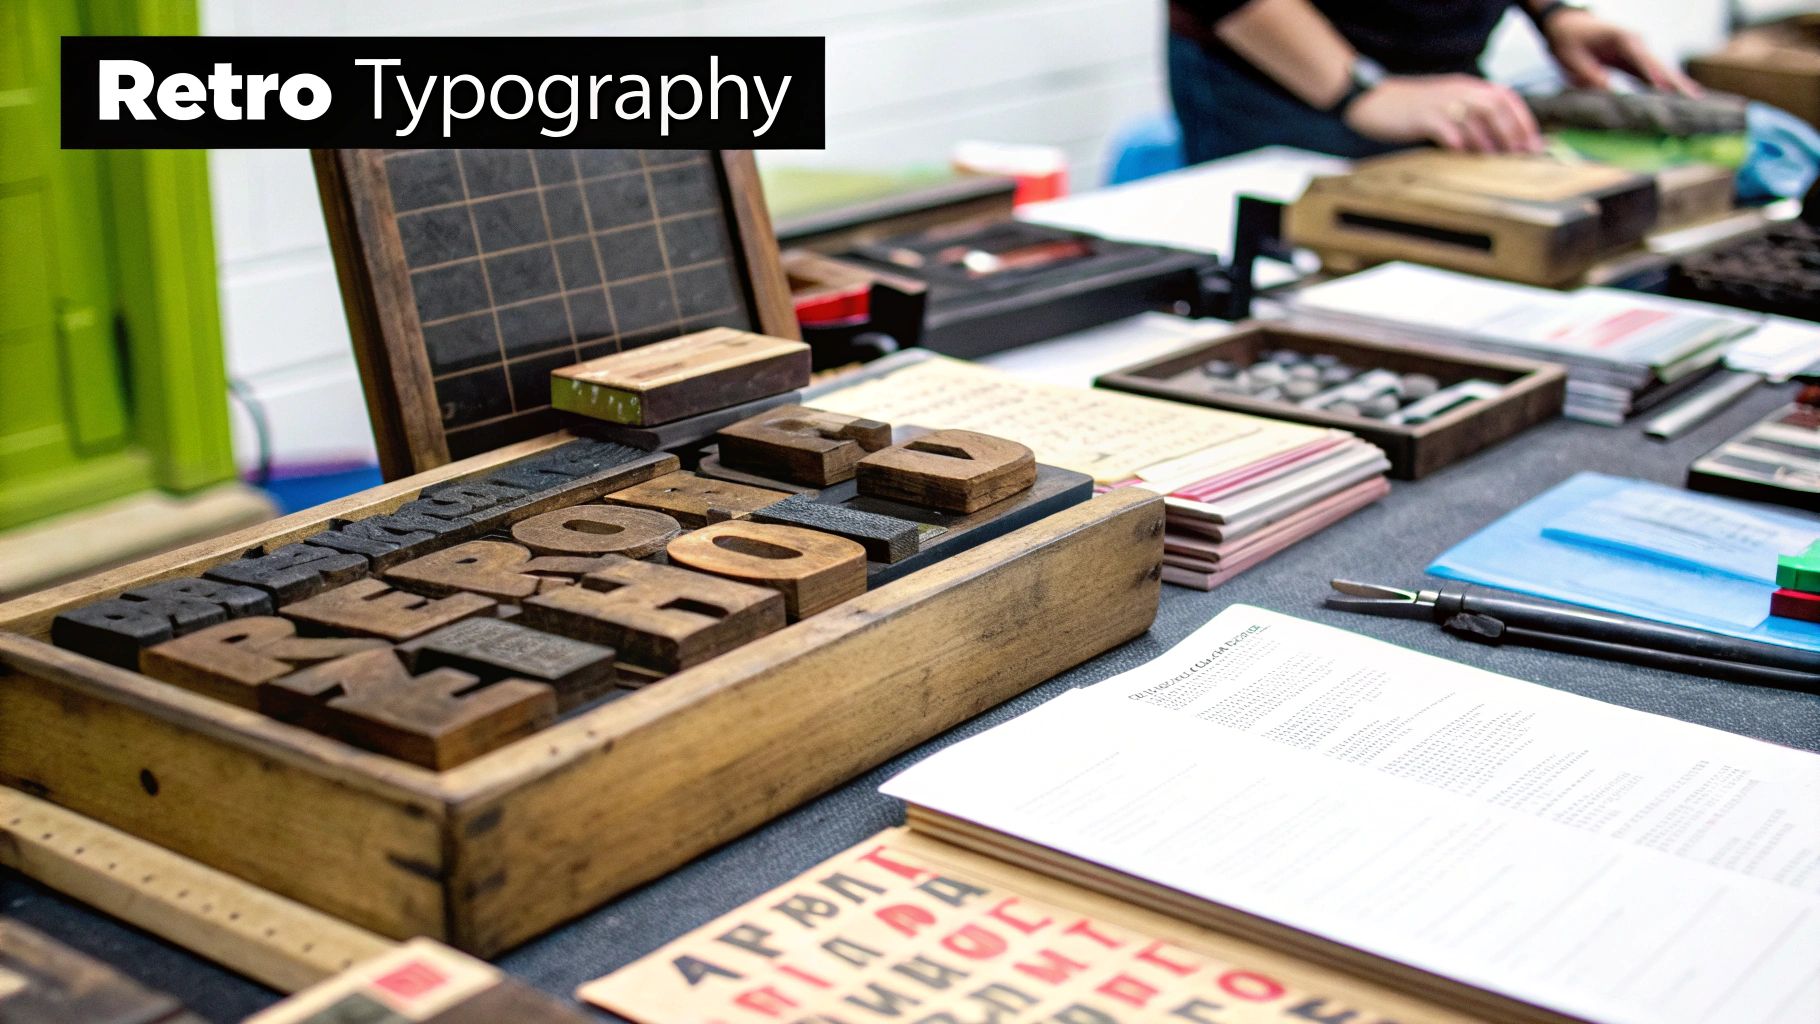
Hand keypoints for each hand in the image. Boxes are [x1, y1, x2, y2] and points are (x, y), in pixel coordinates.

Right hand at [1343, 74, 1542, 152]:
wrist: (1374, 100)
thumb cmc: (1412, 110)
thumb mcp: (1446, 105)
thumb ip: (1470, 116)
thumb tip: (1498, 142)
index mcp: (1467, 87)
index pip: (1506, 98)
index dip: (1523, 121)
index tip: (1533, 145)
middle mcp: (1458, 91)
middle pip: (1495, 107)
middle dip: (1512, 132)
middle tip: (1519, 155)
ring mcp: (1441, 103)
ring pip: (1474, 119)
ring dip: (1488, 141)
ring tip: (1493, 160)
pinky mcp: (1423, 117)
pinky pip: (1447, 130)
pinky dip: (1458, 143)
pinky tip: (1462, 155)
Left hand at [1542, 9, 1700, 95]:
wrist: (1568, 26)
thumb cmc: (1568, 40)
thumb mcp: (1571, 58)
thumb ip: (1589, 75)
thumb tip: (1609, 93)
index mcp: (1623, 39)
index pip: (1643, 60)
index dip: (1656, 76)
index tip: (1668, 91)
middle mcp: (1637, 44)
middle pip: (1660, 67)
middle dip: (1677, 84)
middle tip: (1696, 101)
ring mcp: (1638, 53)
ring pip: (1660, 73)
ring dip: (1675, 89)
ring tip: (1696, 105)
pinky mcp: (1634, 63)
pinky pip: (1651, 78)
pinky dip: (1663, 90)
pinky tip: (1677, 102)